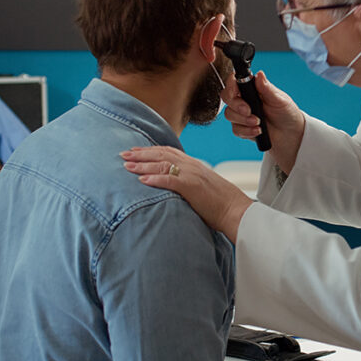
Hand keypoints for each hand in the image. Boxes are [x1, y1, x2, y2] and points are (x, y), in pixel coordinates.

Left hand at [121, 146, 252, 242]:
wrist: (236, 210)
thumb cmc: (221, 204)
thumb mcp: (203, 189)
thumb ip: (188, 184)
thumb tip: (175, 188)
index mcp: (195, 165)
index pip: (169, 152)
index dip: (151, 150)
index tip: (136, 150)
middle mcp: (192, 166)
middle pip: (162, 154)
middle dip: (141, 154)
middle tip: (123, 154)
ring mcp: (192, 175)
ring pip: (163, 164)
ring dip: (143, 164)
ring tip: (127, 165)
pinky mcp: (192, 187)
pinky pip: (170, 180)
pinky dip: (155, 178)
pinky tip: (142, 179)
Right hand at [222, 71, 305, 173]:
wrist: (290, 135)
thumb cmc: (287, 113)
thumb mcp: (279, 99)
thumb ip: (266, 88)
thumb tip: (259, 74)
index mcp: (253, 89)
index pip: (234, 82)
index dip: (231, 86)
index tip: (236, 93)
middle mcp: (245, 100)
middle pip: (227, 98)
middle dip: (237, 105)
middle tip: (249, 111)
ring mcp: (242, 114)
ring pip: (229, 114)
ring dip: (243, 120)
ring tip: (258, 123)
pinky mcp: (242, 128)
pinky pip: (236, 129)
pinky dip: (247, 131)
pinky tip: (258, 131)